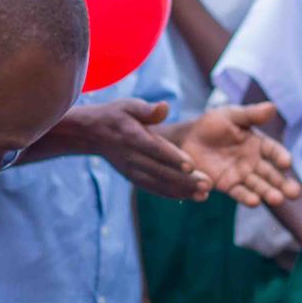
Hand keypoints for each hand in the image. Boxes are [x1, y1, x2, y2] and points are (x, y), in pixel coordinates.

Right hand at [86, 99, 208, 199]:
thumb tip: (164, 107)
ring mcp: (132, 171)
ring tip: (204, 195)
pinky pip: (155, 189)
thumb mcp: (129, 105)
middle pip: (161, 171)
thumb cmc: (117, 116)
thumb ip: (147, 109)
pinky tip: (191, 197)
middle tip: (208, 184)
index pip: (155, 149)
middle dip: (185, 180)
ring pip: (159, 184)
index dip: (173, 158)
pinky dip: (172, 194)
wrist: (93, 134)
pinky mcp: (134, 179)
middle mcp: (132, 158)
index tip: (191, 166)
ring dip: (182, 191)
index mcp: (132, 137)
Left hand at [176, 106, 300, 208]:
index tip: (287, 163)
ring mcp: (241, 175)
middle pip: (271, 174)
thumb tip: (273, 107)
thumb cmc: (211, 124)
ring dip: (269, 193)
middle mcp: (253, 161)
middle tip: (295, 193)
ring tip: (278, 199)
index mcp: (258, 144)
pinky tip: (255, 202)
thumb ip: (251, 115)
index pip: (274, 151)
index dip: (281, 157)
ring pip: (259, 186)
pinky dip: (247, 198)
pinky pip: (239, 192)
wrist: (186, 139)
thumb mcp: (231, 115)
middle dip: (283, 183)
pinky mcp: (227, 185)